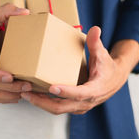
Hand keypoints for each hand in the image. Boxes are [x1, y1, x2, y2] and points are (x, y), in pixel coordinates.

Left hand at [20, 26, 138, 113]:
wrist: (114, 80)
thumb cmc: (107, 67)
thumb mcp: (102, 54)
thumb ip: (96, 43)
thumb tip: (95, 29)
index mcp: (95, 89)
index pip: (79, 94)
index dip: (66, 91)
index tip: (51, 87)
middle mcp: (86, 102)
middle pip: (62, 106)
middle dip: (43, 101)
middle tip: (26, 93)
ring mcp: (79, 107)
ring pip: (57, 109)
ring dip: (40, 103)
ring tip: (25, 94)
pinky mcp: (73, 107)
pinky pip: (57, 108)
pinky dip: (44, 103)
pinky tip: (32, 95)